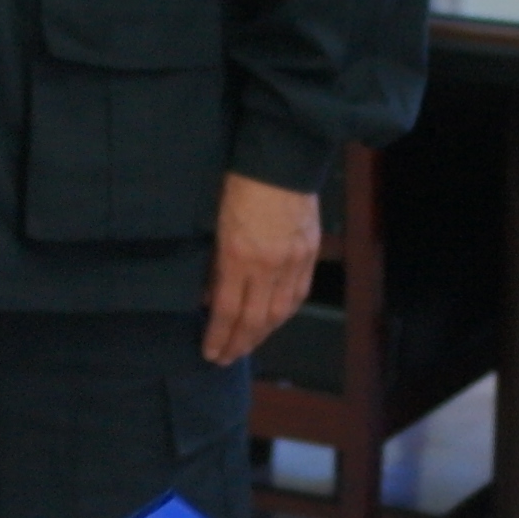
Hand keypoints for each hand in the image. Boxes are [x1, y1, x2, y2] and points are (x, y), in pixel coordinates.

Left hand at [203, 173, 321, 366]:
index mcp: (239, 255)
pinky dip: (284, 313)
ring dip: (262, 334)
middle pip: (254, 319)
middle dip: (239, 343)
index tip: (210, 352)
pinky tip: (273, 322)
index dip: (218, 336)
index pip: (227, 310)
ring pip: (279, 312)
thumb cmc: (239, 184)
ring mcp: (293, 260)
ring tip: (247, 346)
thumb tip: (209, 297)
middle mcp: (268, 264)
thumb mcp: (215, 222)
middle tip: (226, 358)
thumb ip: (214, 263)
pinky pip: (298, 294)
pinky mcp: (309, 252)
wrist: (280, 159)